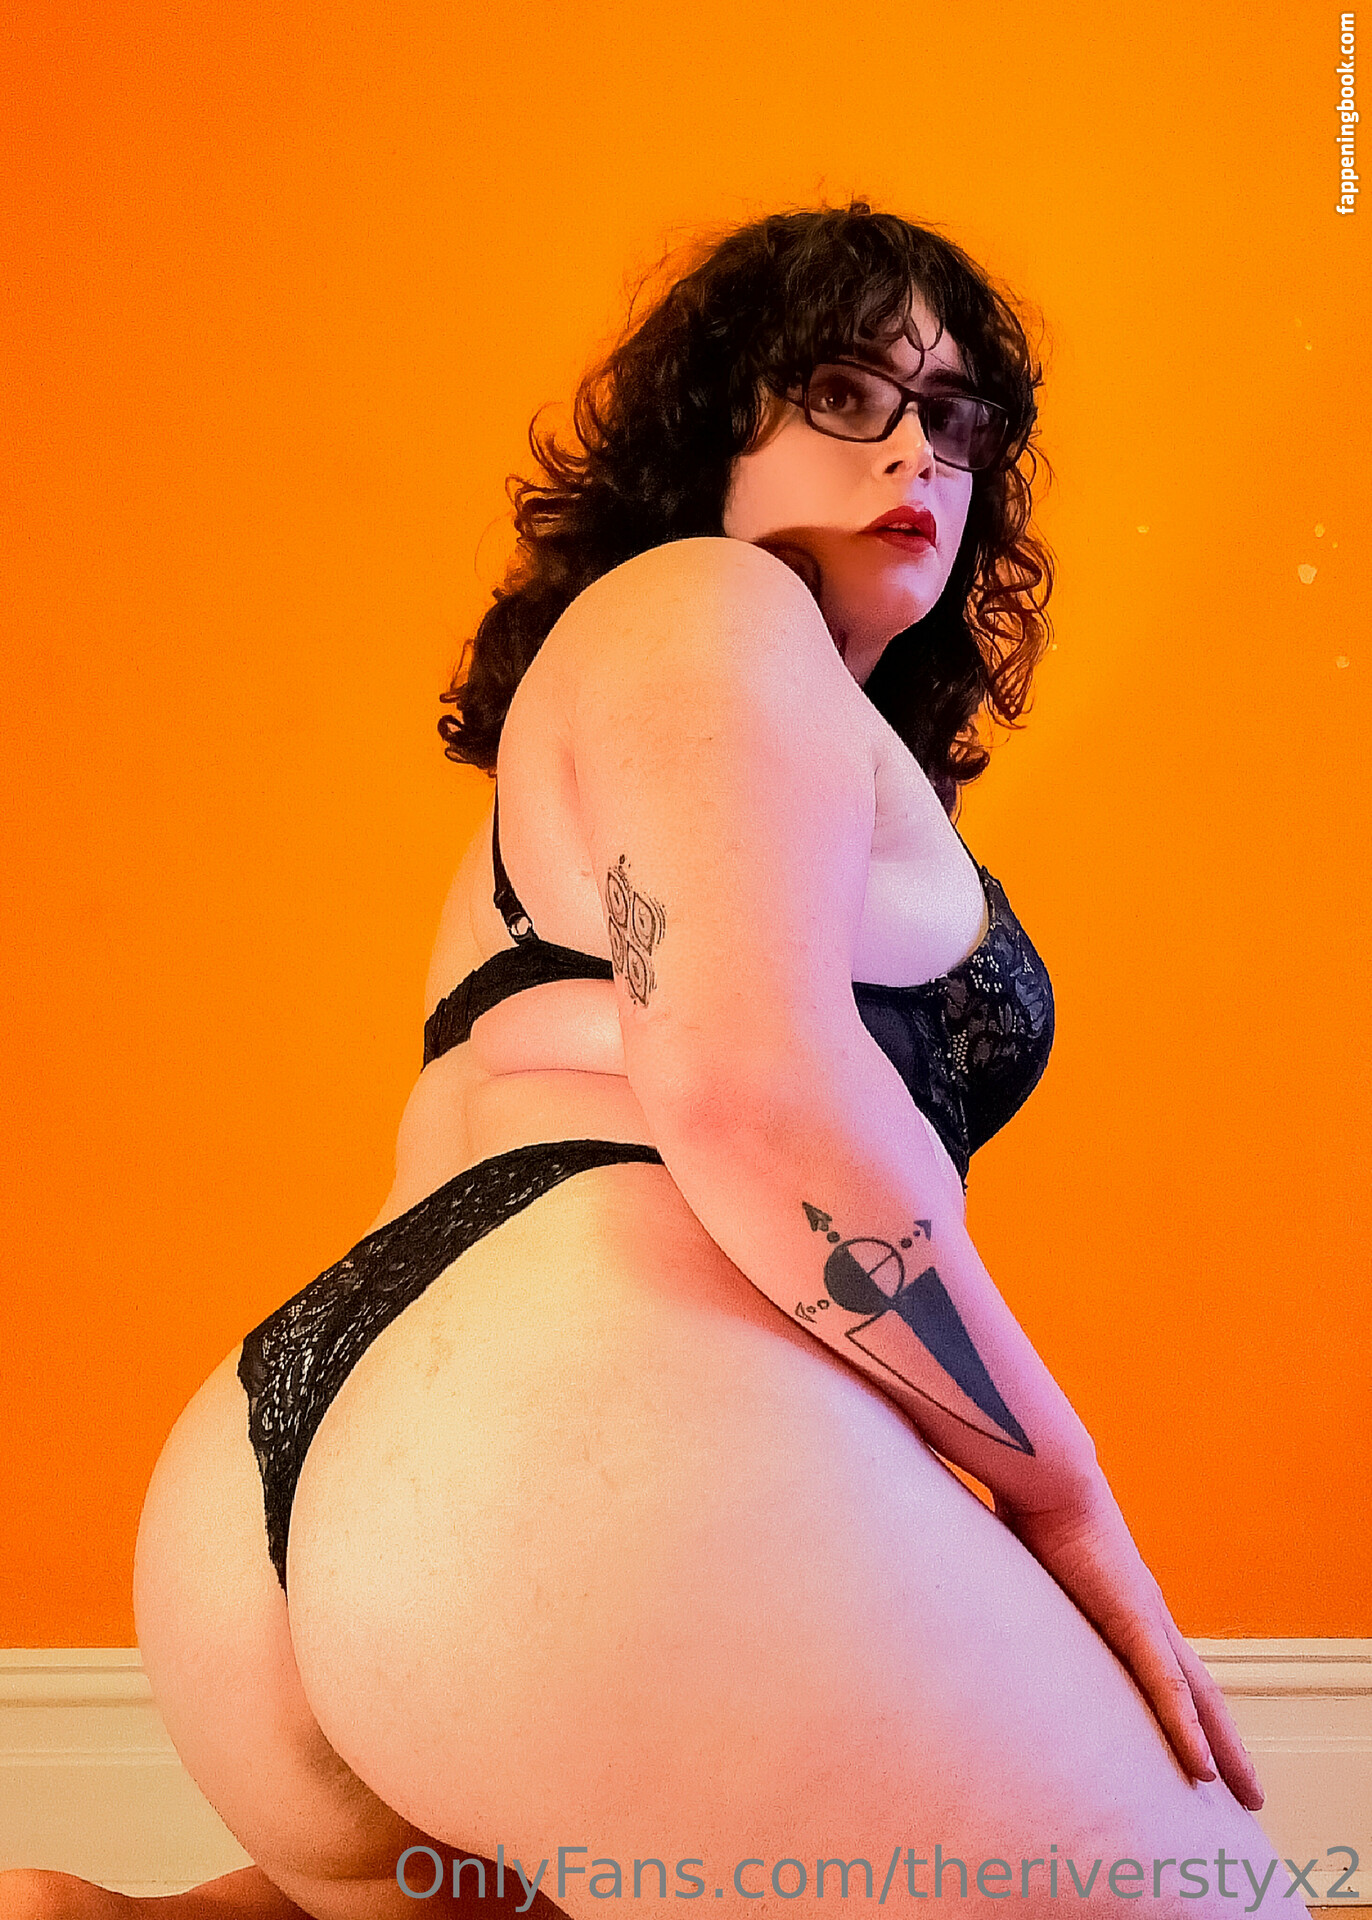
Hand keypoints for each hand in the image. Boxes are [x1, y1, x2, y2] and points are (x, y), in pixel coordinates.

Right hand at [995, 1475, 1264, 1810]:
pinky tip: (1203, 1767)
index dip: (1188, 1712)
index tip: (1202, 1752)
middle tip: (1247, 1793)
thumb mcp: (1032, 1573)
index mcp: (1125, 1606)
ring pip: (1197, 1699)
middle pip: (1199, 1693)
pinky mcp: (1134, 1618)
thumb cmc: (1034, 1511)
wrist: (1048, 1476)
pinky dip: (1186, 1728)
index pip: (1169, 1671)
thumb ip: (1028, 1600)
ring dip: (1222, 1747)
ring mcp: (1145, 1618)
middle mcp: (1147, 1616)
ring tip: (1246, 1794)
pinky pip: (1167, 1686)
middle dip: (1224, 1742)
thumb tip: (995, 1613)